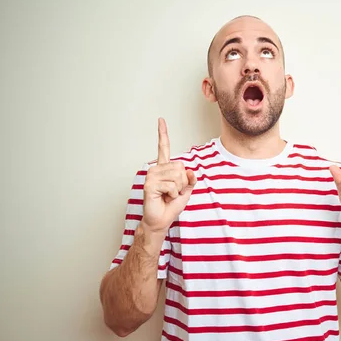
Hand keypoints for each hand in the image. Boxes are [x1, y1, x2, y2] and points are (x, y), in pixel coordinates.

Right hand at [141, 118, 196, 235]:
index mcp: (163, 168)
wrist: (161, 220)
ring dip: (178, 189)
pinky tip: (164, 197)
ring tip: (168, 195)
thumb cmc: (171, 205)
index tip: (161, 120)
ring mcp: (151, 176)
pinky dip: (173, 194)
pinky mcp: (150, 184)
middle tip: (173, 192)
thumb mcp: (186, 191)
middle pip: (181, 167)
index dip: (163, 134)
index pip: (163, 148)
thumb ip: (190, 179)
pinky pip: (172, 186)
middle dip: (183, 182)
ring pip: (178, 176)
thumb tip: (190, 171)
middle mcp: (156, 169)